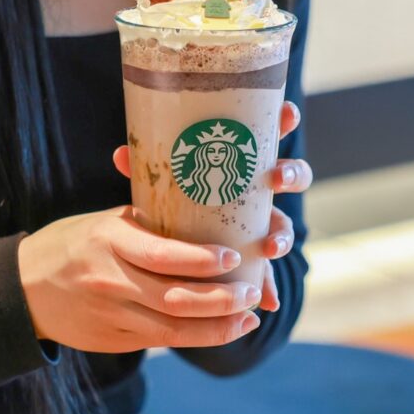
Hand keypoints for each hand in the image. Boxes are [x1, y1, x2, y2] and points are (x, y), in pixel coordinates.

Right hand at [17, 207, 261, 353]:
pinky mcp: (112, 340)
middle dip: (223, 300)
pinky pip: (161, 341)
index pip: (163, 256)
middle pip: (176, 299)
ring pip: (174, 330)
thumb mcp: (104, 223)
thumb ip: (149, 227)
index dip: (204, 261)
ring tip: (249, 317)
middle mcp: (109, 281)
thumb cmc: (73, 244)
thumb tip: (205, 222)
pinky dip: (196, 336)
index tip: (234, 257)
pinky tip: (222, 329)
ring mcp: (110, 315)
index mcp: (109, 241)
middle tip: (253, 292)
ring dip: (219, 327)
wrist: (21, 287)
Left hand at [111, 101, 312, 316]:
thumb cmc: (177, 197)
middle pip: (293, 176)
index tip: (287, 113)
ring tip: (271, 245)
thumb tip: (121, 155)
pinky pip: (269, 272)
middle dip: (291, 174)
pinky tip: (267, 300)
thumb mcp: (165, 181)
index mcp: (245, 161)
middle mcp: (262, 191)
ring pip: (285, 225)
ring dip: (283, 234)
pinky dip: (269, 287)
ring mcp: (263, 224)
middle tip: (275, 178)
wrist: (177, 244)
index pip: (271, 134)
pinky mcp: (255, 258)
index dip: (285, 121)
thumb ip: (151, 169)